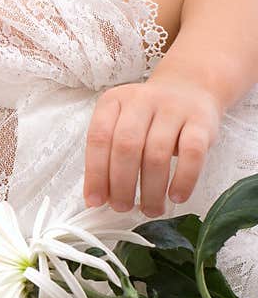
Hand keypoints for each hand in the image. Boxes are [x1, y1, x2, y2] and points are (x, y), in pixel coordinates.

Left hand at [83, 80, 221, 216]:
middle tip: (122, 208)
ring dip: (151, 189)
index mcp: (114, 102)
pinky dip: (183, 179)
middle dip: (122, 185)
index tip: (96, 201)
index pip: (98, 139)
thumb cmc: (147, 119)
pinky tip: (176, 196)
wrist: (189, 89)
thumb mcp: (119, 125)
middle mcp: (141, 101)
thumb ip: (106, 156)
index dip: (95, 173)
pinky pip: (192, 154)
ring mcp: (173, 108)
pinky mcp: (201, 121)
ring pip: (157, 154)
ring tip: (150, 209)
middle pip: (126, 147)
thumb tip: (96, 198)